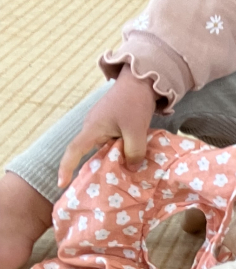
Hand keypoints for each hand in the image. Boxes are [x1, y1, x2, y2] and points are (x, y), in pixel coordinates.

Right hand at [58, 70, 156, 187]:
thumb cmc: (134, 104)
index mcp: (92, 128)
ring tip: (121, 175)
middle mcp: (92, 127)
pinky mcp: (110, 122)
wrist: (141, 81)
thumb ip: (134, 152)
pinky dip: (118, 150)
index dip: (66, 167)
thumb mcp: (137, 131)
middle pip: (90, 152)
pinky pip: (110, 140)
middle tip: (103, 187)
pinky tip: (130, 158)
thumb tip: (132, 168)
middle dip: (96, 168)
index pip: (74, 150)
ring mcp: (100, 124)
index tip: (61, 184)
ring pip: (103, 147)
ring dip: (111, 158)